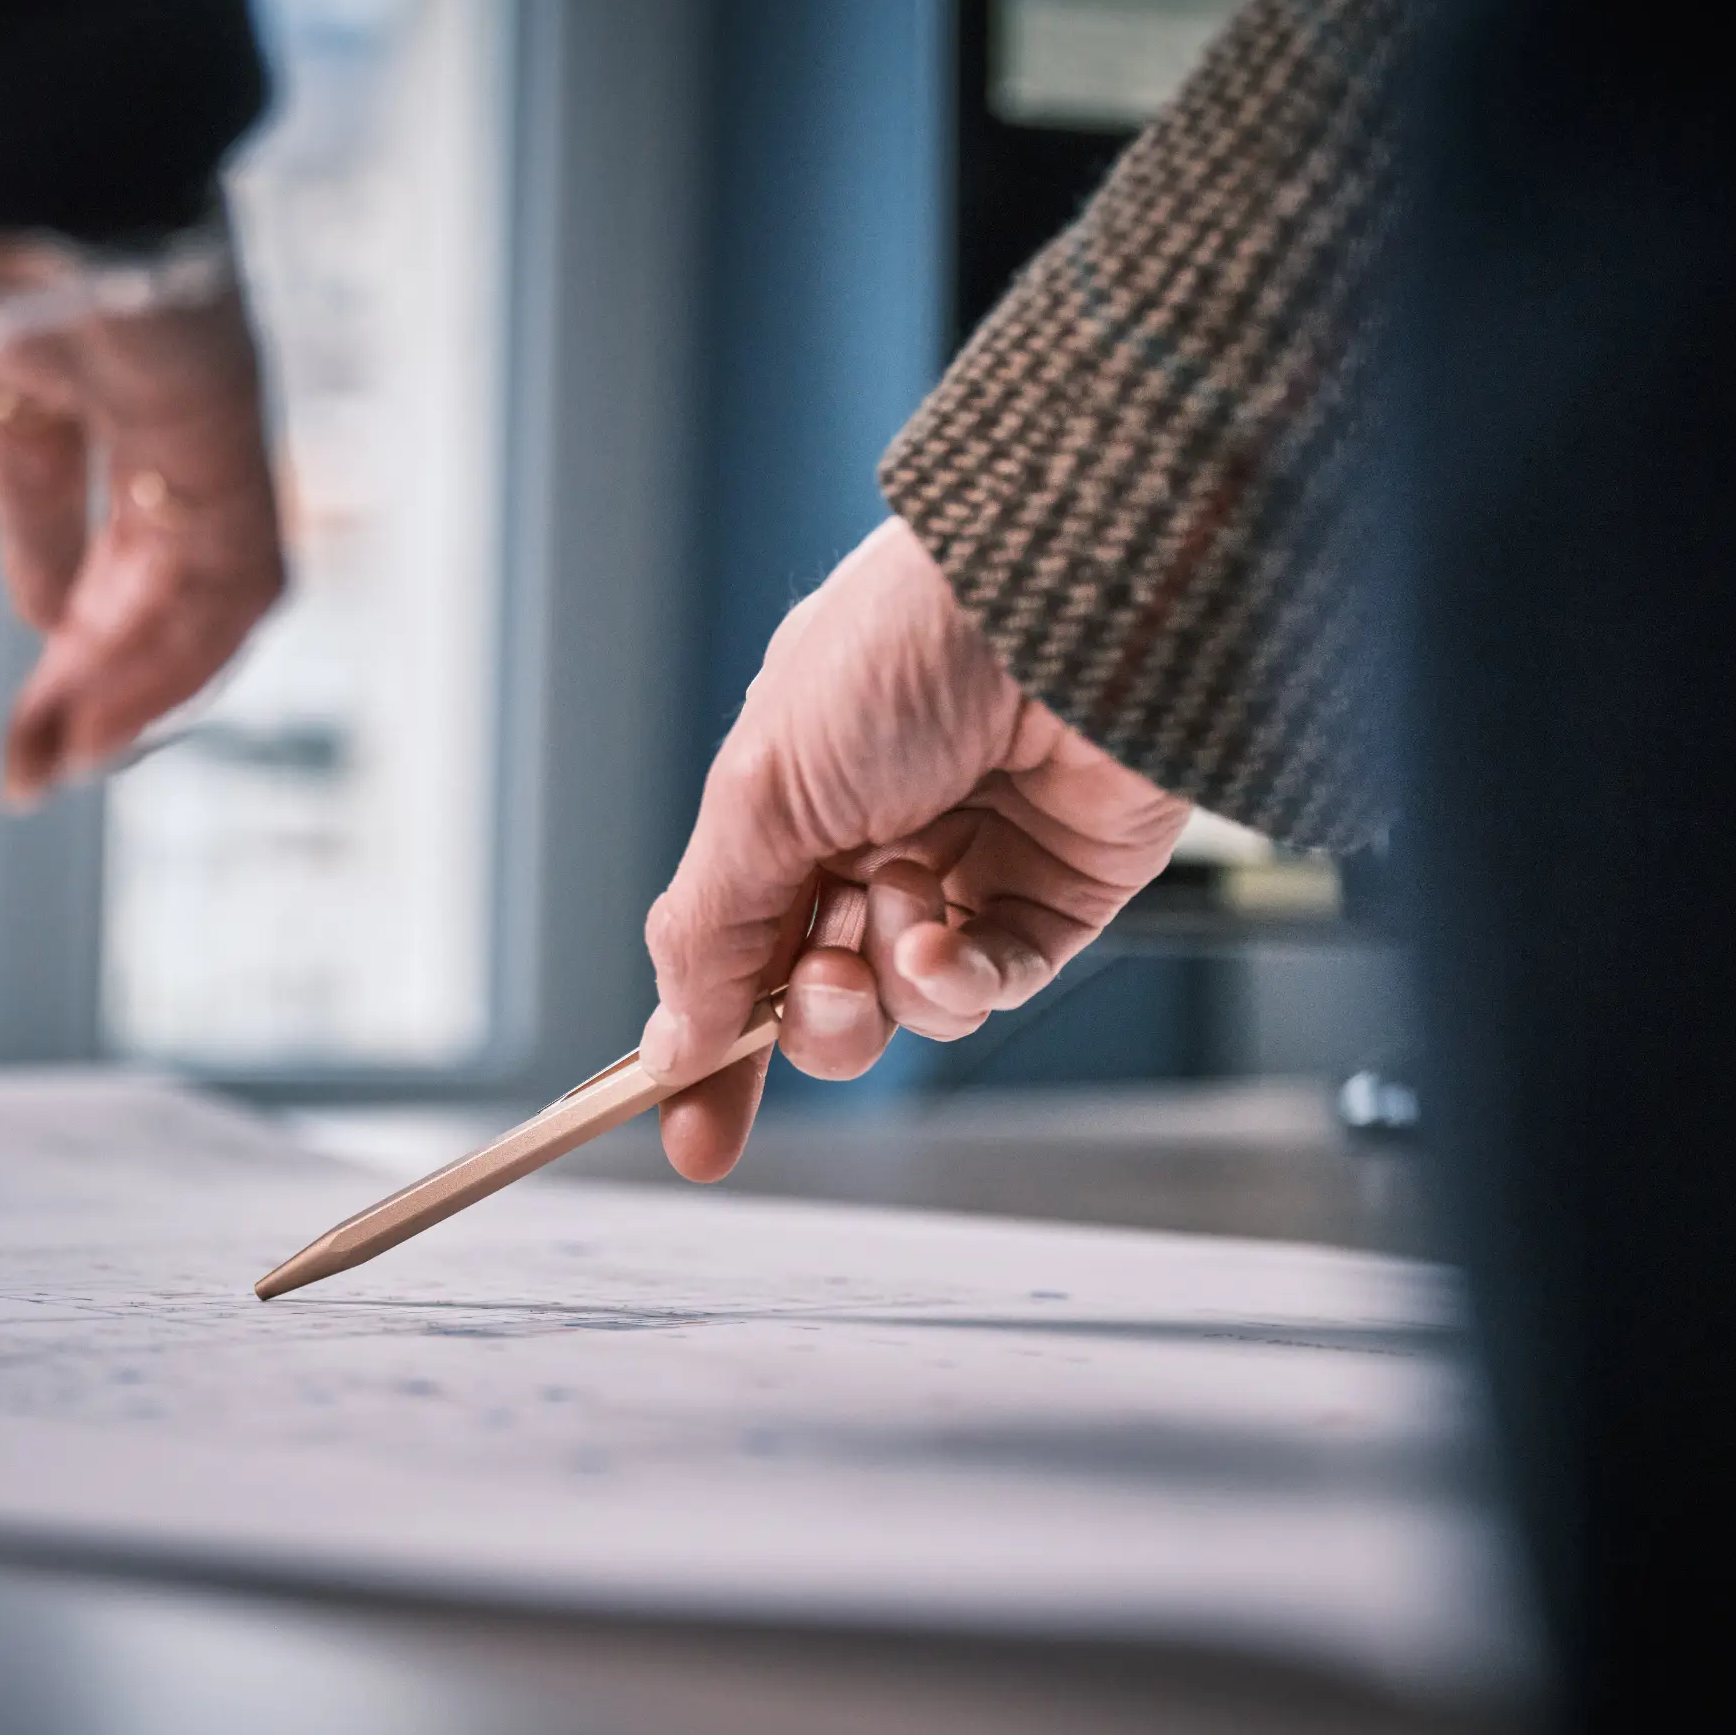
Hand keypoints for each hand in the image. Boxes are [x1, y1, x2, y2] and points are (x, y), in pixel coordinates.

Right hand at [0, 126, 283, 804]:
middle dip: (94, 664)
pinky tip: (110, 719)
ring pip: (200, 575)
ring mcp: (187, 392)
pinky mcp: (232, 415)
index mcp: (24, 333)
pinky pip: (239, 567)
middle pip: (140, 547)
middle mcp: (121, 370)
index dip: (46, 587)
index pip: (57, 481)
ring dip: (139, 683)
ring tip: (61, 762)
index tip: (27, 700)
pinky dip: (185, 657)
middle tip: (38, 759)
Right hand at [641, 519, 1191, 1179]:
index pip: (737, 946)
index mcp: (793, 795)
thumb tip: (666, 1046)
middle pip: (822, 993)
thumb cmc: (902, 649)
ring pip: (909, 1004)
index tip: (690, 1134)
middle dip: (813, 1017)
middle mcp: (880, 833)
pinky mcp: (1062, 889)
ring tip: (906, 920)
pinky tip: (947, 946)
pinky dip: (961, 986)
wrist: (1069, 601)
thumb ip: (709, 929)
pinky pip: (996, 984)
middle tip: (823, 987)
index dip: (711, 1045)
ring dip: (892, 989)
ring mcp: (973, 863)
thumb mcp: (761, 790)